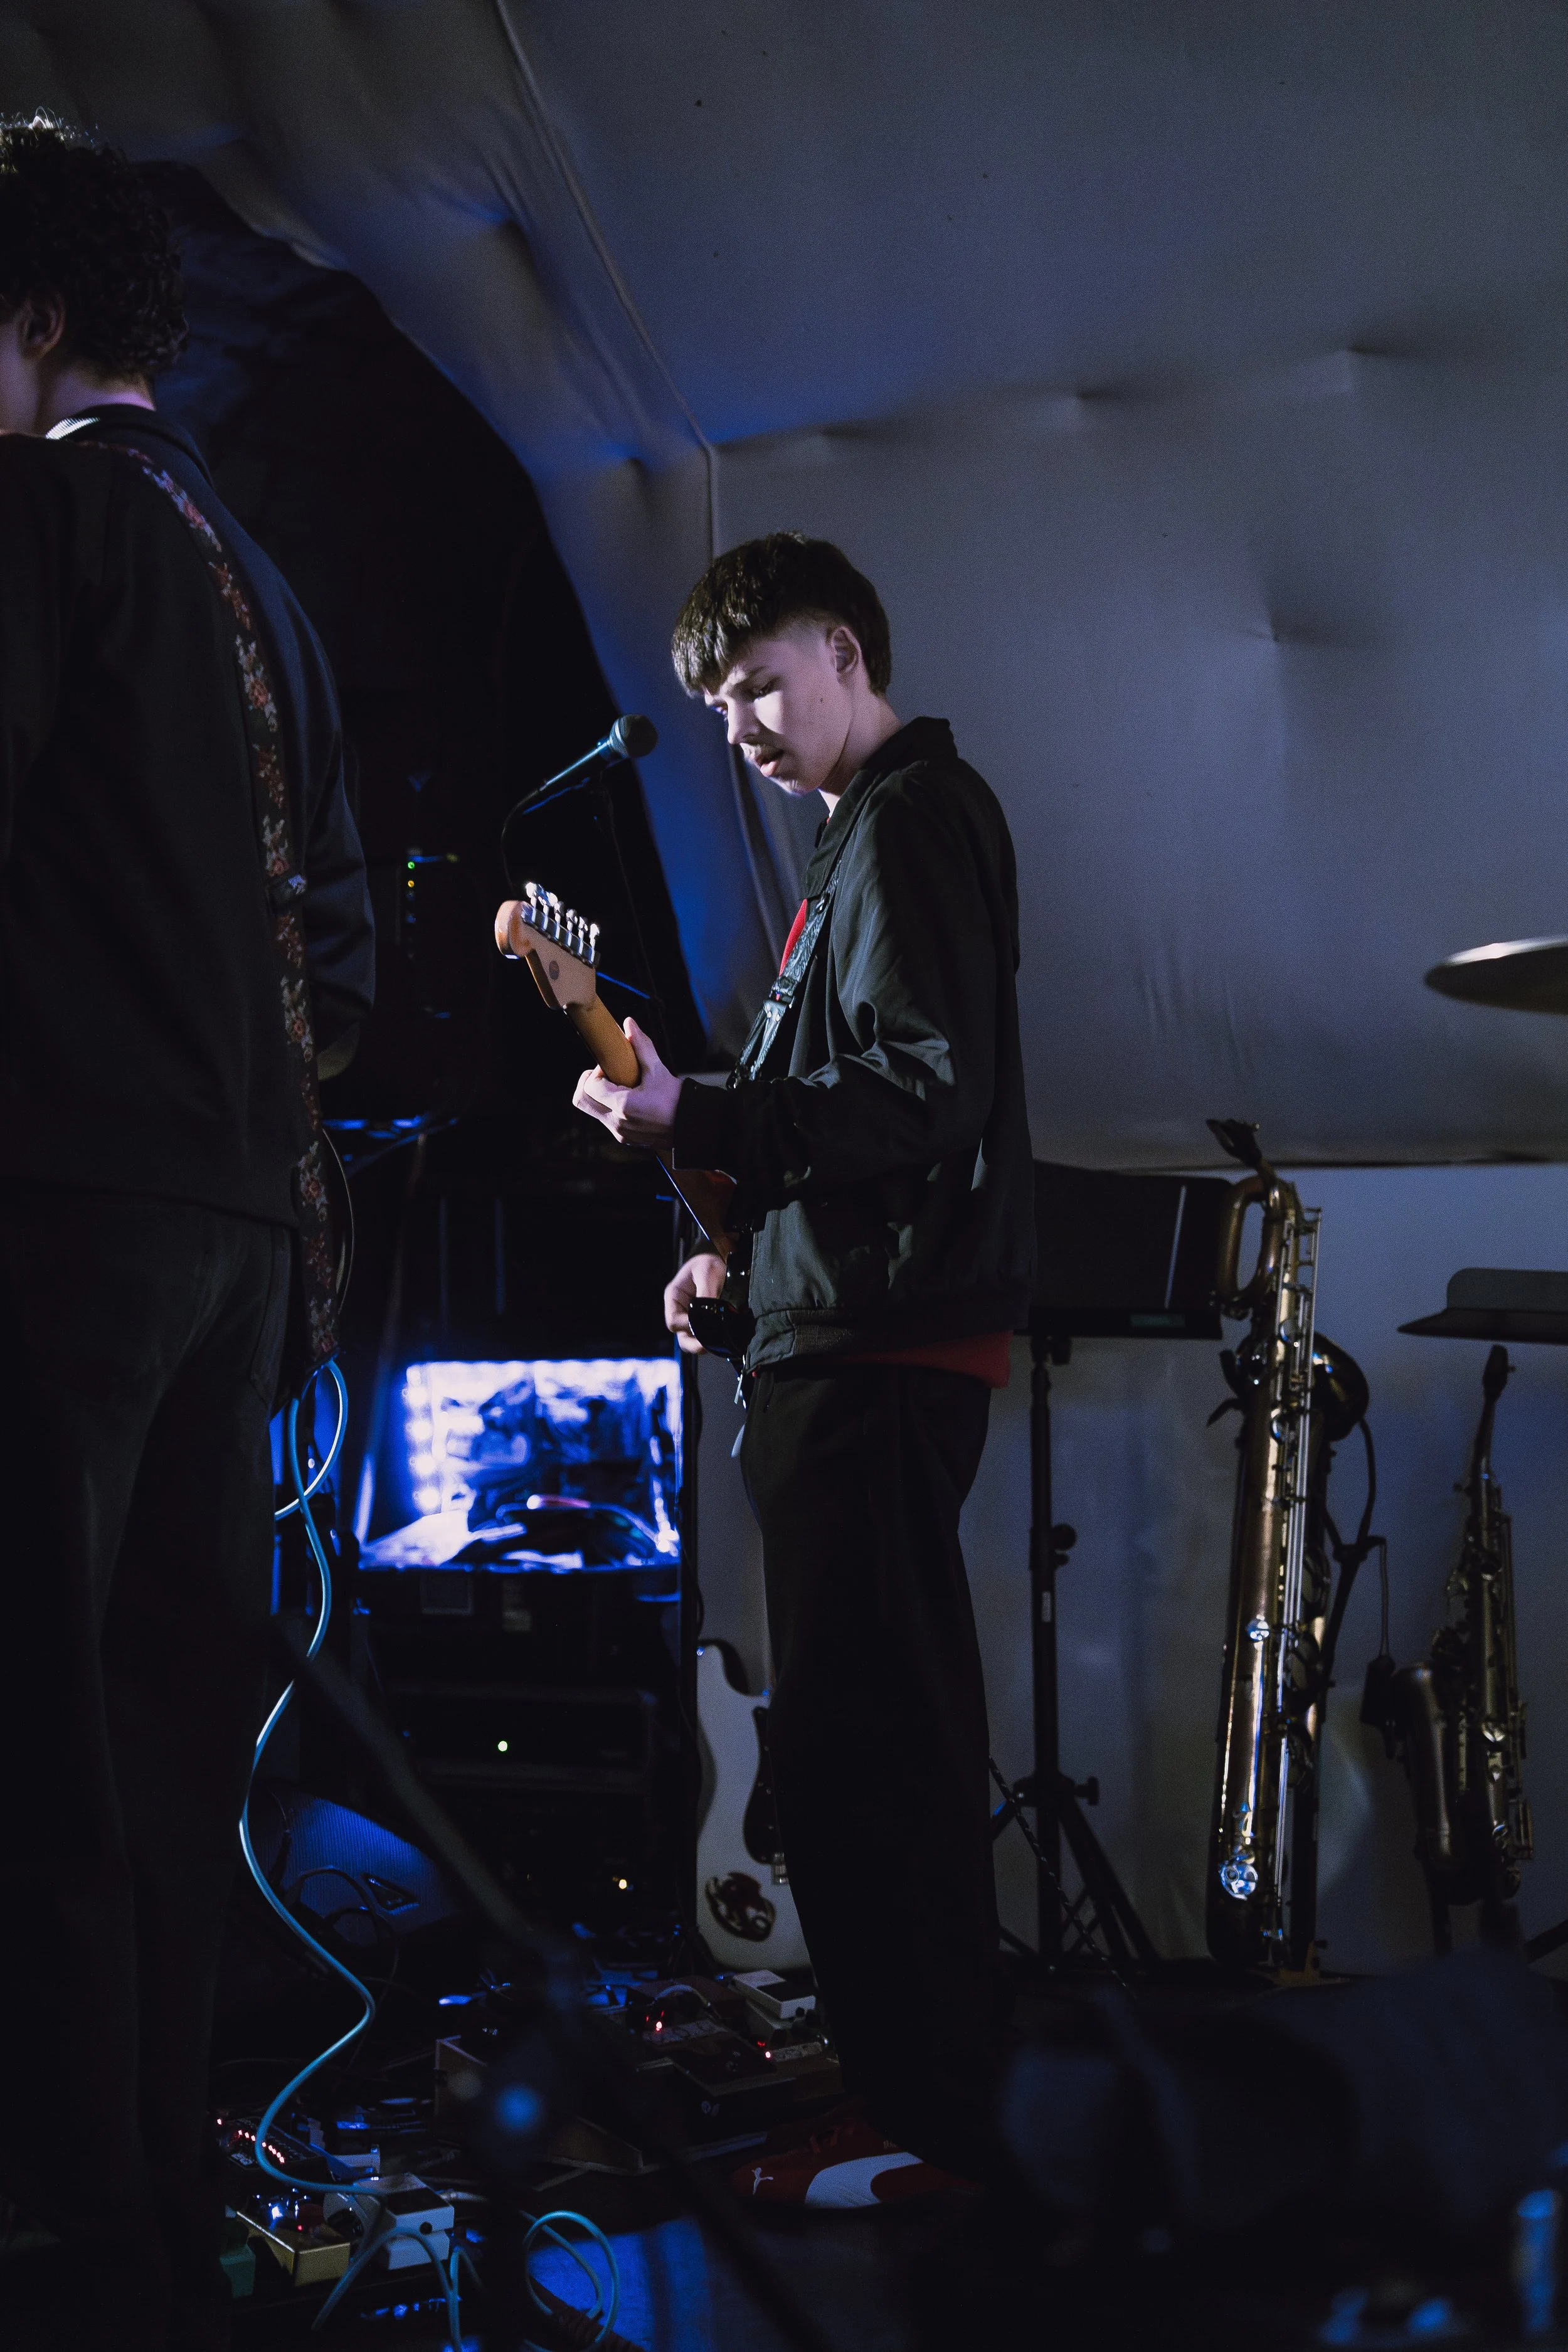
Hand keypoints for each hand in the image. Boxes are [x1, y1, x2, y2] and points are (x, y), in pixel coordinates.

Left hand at [572, 1018, 682, 1152]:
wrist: (694, 1126)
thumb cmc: (678, 1101)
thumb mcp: (658, 1070)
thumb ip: (642, 1046)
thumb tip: (629, 1024)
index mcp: (623, 1106)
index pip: (590, 1086)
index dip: (597, 1072)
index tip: (614, 1066)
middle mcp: (617, 1123)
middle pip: (581, 1101)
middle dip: (588, 1084)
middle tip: (606, 1074)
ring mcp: (620, 1133)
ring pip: (593, 1111)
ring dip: (599, 1095)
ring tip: (620, 1085)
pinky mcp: (625, 1137)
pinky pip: (606, 1120)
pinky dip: (609, 1106)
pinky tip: (629, 1097)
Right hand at [665, 1251, 726, 1354]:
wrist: (721, 1258)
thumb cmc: (710, 1262)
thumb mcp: (707, 1273)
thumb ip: (706, 1295)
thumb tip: (708, 1317)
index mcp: (674, 1296)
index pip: (673, 1321)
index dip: (686, 1326)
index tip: (702, 1325)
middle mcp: (679, 1308)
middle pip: (680, 1335)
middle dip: (693, 1343)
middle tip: (708, 1345)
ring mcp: (690, 1315)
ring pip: (690, 1339)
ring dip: (702, 1344)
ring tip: (716, 1343)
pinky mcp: (702, 1320)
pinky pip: (702, 1335)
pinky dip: (709, 1339)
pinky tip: (720, 1338)